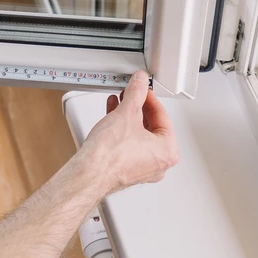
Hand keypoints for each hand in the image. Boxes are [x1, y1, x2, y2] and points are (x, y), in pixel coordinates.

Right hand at [77, 71, 179, 195]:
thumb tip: (140, 83)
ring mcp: (142, 168)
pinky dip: (121, 131)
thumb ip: (136, 93)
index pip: (162, 116)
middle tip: (130, 95)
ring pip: (138, 136)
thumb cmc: (110, 155)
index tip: (142, 89)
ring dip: (127, 118)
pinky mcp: (126, 170)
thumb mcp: (126, 113)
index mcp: (168, 151)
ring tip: (118, 104)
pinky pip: (128, 146)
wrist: (89, 174)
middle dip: (137, 108)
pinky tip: (111, 119)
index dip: (149, 97)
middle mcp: (158, 163)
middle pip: (151, 126)